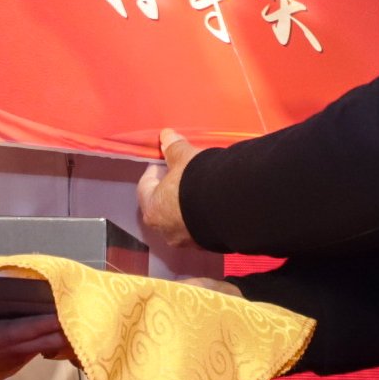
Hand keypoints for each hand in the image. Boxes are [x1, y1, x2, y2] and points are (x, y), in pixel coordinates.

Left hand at [137, 129, 204, 255]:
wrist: (233, 208)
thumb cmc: (198, 182)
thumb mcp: (185, 159)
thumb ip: (174, 148)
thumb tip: (166, 135)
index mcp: (153, 210)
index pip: (145, 188)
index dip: (154, 172)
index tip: (162, 162)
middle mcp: (165, 230)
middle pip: (163, 205)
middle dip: (171, 190)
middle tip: (182, 174)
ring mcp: (187, 240)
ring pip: (181, 219)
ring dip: (186, 205)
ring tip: (200, 188)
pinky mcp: (207, 245)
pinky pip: (199, 226)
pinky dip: (202, 215)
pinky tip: (213, 203)